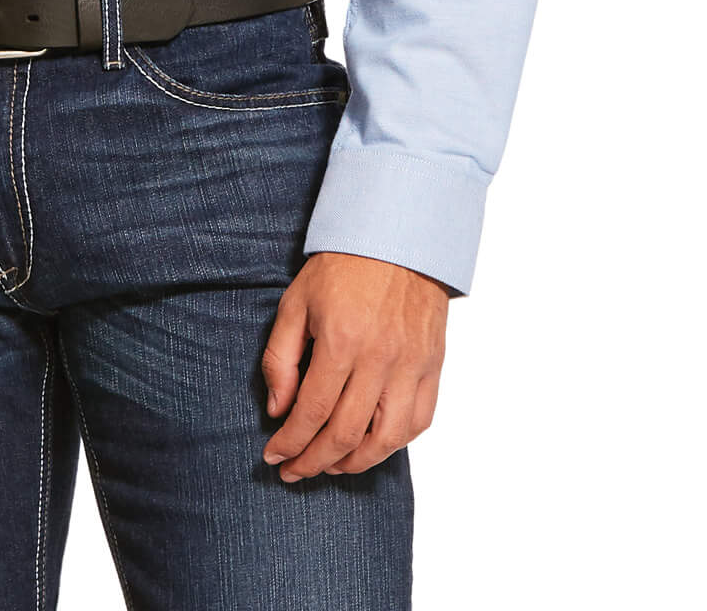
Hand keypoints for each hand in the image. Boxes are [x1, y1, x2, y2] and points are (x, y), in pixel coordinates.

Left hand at [259, 252, 450, 479]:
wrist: (397, 236)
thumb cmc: (341, 267)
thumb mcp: (296, 302)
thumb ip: (281, 358)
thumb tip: (278, 410)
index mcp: (341, 340)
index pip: (312, 411)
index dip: (290, 441)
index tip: (273, 455)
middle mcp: (380, 358)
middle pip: (345, 434)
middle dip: (314, 461)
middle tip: (294, 470)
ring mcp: (411, 365)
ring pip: (386, 439)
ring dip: (354, 463)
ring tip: (330, 465)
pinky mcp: (433, 366)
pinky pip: (418, 422)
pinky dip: (394, 444)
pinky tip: (371, 446)